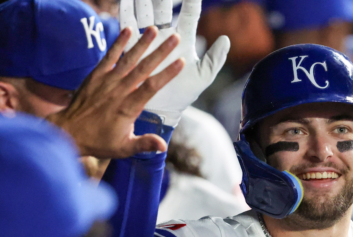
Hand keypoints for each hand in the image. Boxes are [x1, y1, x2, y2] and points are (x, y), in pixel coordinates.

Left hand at [48, 27, 183, 158]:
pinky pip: (109, 56)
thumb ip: (144, 144)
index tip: (180, 62)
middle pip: (144, 68)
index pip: (152, 87)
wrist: (69, 132)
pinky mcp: (96, 75)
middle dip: (160, 52)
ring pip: (128, 59)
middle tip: (174, 39)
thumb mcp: (124, 147)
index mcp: (128, 108)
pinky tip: (128, 31)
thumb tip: (163, 146)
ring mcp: (107, 81)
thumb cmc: (99, 141)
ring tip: (155, 29)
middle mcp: (119, 91)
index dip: (167, 73)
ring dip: (142, 43)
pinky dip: (119, 43)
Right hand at [121, 0, 229, 127]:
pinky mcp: (133, 48)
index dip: (191, 1)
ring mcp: (149, 40)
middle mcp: (165, 36)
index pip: (189, 14)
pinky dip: (126, 12)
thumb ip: (215, 58)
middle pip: (163, 8)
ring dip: (143, 0)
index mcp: (183, 40)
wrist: (163, 110)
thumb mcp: (204, 77)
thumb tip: (225, 39)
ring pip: (145, 13)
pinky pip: (128, 27)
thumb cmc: (185, 94)